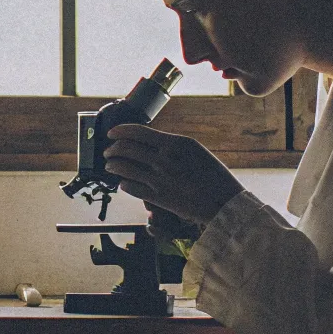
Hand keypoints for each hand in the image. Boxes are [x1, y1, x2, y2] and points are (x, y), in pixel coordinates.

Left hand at [102, 123, 241, 226]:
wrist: (224, 202)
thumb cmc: (213, 175)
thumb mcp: (195, 150)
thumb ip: (171, 144)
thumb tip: (147, 141)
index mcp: (175, 143)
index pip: (138, 132)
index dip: (120, 131)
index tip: (111, 133)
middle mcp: (165, 159)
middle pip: (126, 149)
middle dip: (112, 149)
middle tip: (108, 151)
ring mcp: (160, 179)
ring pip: (124, 168)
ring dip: (112, 166)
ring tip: (110, 166)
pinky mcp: (158, 198)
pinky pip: (131, 188)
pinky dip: (123, 184)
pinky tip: (123, 183)